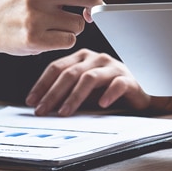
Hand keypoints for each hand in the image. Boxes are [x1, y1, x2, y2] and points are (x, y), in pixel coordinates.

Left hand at [26, 49, 153, 115]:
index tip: (31, 101)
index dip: (42, 84)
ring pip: (89, 78)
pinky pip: (117, 84)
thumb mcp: (84, 91)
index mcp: (82, 58)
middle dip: (53, 93)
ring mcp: (113, 67)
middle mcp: (96, 59)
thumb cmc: (108, 90)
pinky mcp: (129, 79)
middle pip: (70, 73)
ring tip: (64, 112)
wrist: (141, 92)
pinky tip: (101, 104)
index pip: (57, 67)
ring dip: (74, 96)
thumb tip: (42, 106)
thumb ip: (66, 93)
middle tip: (42, 110)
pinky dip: (108, 94)